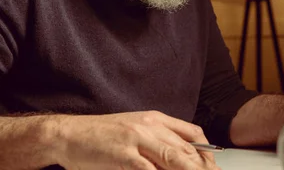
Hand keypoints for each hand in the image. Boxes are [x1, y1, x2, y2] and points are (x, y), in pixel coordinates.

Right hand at [54, 111, 218, 169]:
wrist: (69, 134)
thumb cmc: (101, 135)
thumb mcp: (135, 129)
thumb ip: (158, 138)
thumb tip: (180, 154)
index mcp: (155, 119)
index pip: (192, 133)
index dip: (207, 152)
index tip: (213, 166)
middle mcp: (150, 126)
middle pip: (186, 150)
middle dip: (203, 168)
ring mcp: (137, 140)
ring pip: (173, 159)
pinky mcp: (124, 155)